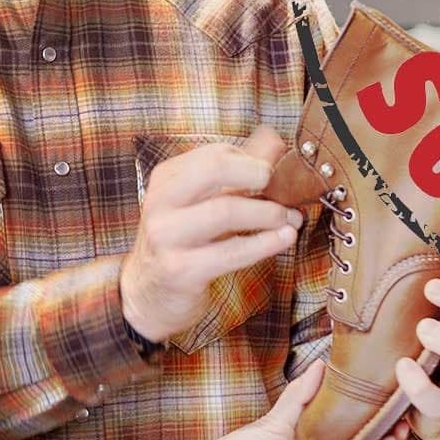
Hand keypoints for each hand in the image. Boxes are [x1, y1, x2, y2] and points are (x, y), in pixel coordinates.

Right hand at [120, 126, 301, 343]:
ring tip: (291, 218)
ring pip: (225, 211)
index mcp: (166, 180)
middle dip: (257, 174)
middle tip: (282, 188)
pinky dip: (265, 243)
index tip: (274, 173)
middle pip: (214, 169)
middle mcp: (161, 202)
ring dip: (268, 213)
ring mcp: (167, 236)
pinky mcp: (180, 270)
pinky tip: (284, 238)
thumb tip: (274, 143)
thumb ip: (236, 175)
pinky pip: (231, 251)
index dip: (251, 160)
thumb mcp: (201, 206)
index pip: (214, 154)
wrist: (149, 296)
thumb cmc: (182, 245)